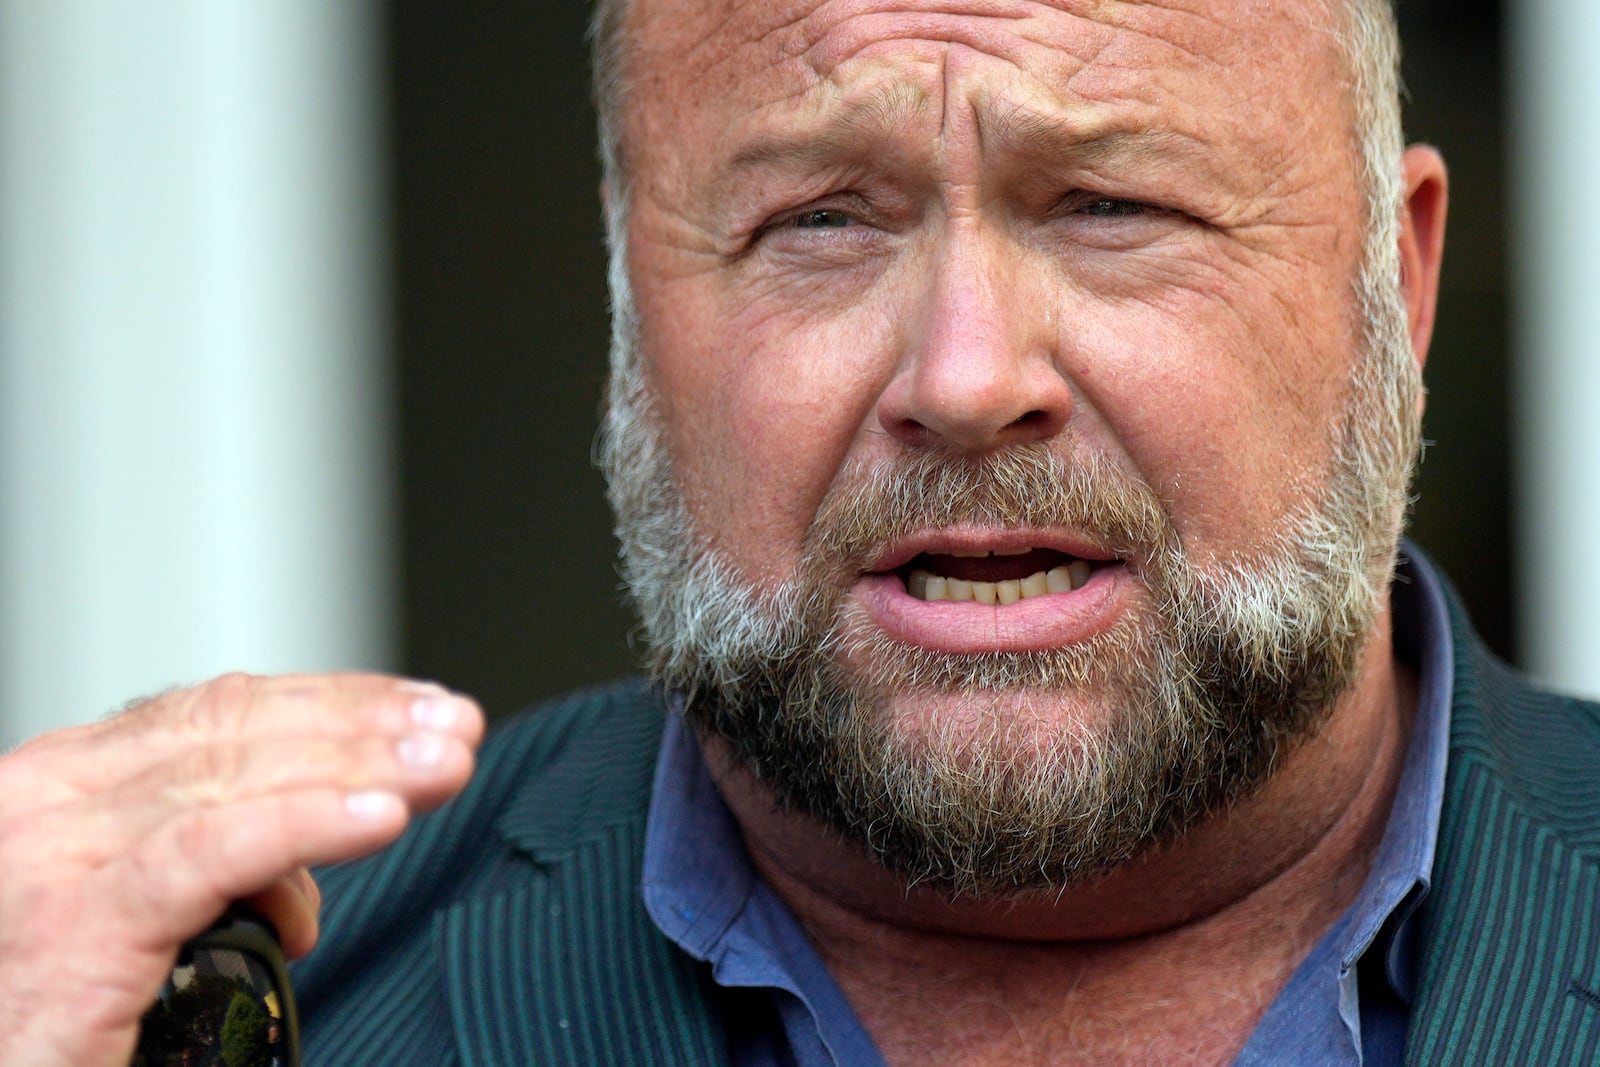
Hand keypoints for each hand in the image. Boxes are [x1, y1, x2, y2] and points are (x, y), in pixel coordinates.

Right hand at [0, 672, 482, 1066]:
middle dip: (363, 728)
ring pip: (233, 781)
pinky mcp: (71, 929)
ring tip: (442, 767)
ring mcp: (52, 861)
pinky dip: (304, 827)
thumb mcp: (132, 921)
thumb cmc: (43, 1025)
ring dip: (359, 767)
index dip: (334, 703)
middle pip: (235, 735)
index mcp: (67, 792)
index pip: (218, 715)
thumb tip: (298, 883)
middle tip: (453, 732)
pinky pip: (209, 854)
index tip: (420, 711)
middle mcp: (49, 807)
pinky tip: (378, 820)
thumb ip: (208, 871)